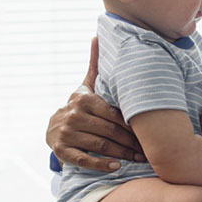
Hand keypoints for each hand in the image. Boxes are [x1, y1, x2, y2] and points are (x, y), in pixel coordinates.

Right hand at [45, 37, 142, 170]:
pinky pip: (83, 159)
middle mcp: (73, 115)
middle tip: (149, 150)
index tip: (148, 132)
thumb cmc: (80, 106)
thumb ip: (96, 65)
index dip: (132, 124)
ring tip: (139, 159)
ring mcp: (66, 134)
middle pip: (109, 131)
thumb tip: (97, 35)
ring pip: (100, 146)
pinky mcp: (61, 151)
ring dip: (122, 154)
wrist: (53, 127)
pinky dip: (101, 164)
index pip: (113, 114)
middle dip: (130, 142)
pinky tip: (116, 167)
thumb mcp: (86, 86)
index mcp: (83, 99)